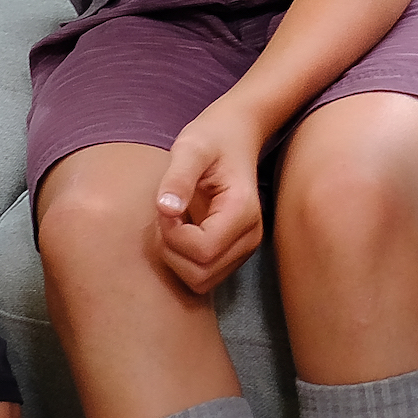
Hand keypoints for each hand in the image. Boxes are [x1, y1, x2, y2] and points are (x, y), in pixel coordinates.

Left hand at [153, 110, 266, 294]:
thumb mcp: (191, 148)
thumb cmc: (212, 139)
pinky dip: (184, 260)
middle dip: (172, 250)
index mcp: (243, 211)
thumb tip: (166, 209)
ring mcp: (244, 248)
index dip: (173, 235)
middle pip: (201, 274)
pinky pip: (202, 275)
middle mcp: (250, 236)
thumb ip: (178, 177)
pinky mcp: (233, 253)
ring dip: (176, 257)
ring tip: (175, 221)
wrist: (234, 136)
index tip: (166, 205)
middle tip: (168, 215)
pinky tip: (183, 230)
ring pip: (201, 281)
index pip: (202, 251)